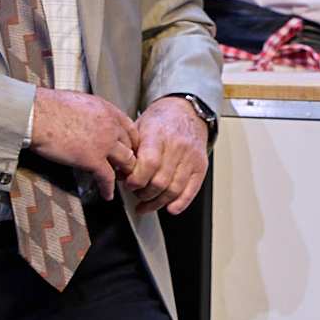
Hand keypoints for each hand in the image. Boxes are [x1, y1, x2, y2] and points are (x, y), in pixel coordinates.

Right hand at [28, 88, 137, 199]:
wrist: (36, 114)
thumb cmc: (47, 105)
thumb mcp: (78, 100)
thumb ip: (89, 111)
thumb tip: (86, 119)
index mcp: (107, 109)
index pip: (130, 128)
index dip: (130, 141)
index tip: (127, 148)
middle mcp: (111, 126)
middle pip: (131, 146)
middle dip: (129, 157)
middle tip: (125, 165)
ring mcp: (104, 144)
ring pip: (126, 162)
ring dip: (124, 172)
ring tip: (120, 180)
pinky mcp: (93, 160)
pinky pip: (108, 178)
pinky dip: (108, 189)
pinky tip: (107, 194)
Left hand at [122, 97, 210, 215]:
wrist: (186, 111)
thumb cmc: (160, 120)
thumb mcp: (139, 127)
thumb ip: (129, 149)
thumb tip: (117, 172)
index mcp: (158, 134)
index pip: (149, 164)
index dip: (136, 179)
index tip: (128, 183)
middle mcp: (177, 146)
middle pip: (160, 181)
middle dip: (144, 193)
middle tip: (135, 192)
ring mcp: (191, 158)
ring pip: (174, 189)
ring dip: (157, 202)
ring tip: (146, 203)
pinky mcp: (201, 166)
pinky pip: (191, 190)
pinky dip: (180, 203)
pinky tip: (169, 208)